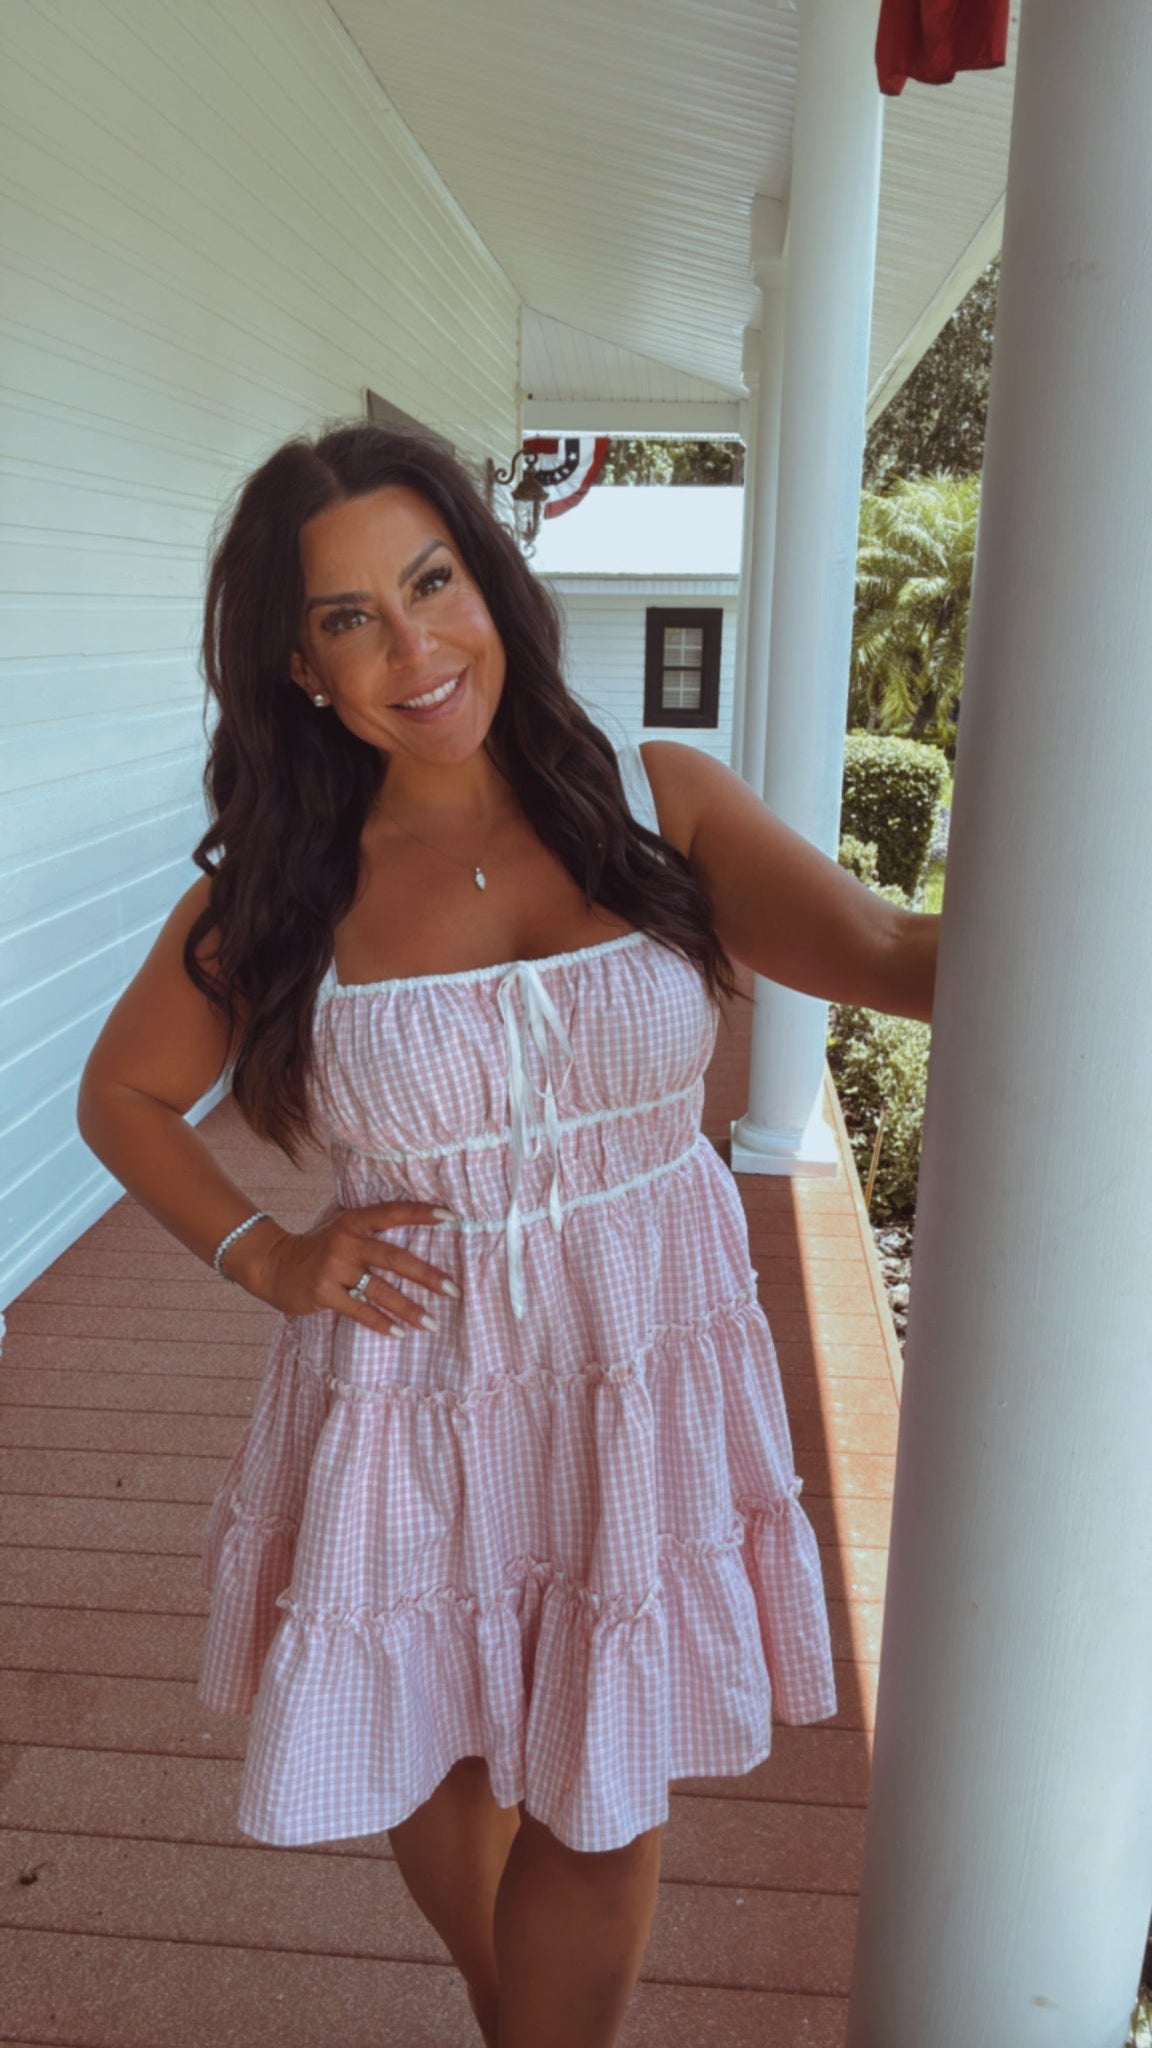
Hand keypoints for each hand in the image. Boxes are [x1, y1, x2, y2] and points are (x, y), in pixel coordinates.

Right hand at [237, 1201, 460, 1334]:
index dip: (421, 1213)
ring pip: (380, 1290)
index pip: (393, 1213)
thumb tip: (416, 1223)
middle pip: (395, 1258)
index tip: (451, 1216)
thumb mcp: (341, 1227)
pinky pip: (359, 1310)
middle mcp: (346, 1242)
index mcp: (353, 1221)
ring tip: (432, 1324)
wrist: (273, 1265)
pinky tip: (400, 1333)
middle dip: (427, 1275)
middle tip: (454, 1290)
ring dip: (409, 1309)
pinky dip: (381, 1323)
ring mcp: (334, 1268)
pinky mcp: (323, 1293)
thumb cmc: (318, 1246)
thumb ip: (370, 1227)